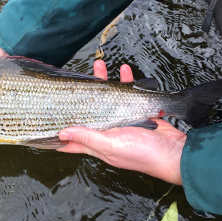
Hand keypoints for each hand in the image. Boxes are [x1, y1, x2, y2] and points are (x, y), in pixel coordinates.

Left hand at [58, 60, 185, 184]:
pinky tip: (125, 71)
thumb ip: (87, 137)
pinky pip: (128, 97)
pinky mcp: (137, 115)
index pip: (72, 140)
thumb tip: (62, 133)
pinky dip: (127, 84)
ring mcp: (122, 124)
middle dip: (81, 96)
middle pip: (89, 113)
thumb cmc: (142, 154)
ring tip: (99, 66)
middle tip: (75, 79)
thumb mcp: (111, 145)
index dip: (59, 132)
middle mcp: (108, 134)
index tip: (46, 120)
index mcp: (98, 144)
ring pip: (108, 101)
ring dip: (104, 84)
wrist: (175, 153)